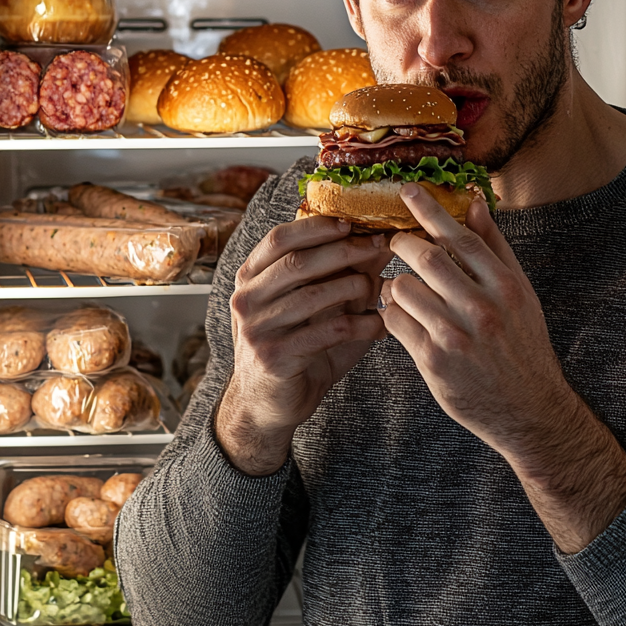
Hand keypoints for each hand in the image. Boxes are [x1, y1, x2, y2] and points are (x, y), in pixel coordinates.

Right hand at [217, 215, 391, 475]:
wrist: (268, 403)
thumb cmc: (294, 344)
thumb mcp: (310, 303)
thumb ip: (335, 274)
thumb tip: (377, 242)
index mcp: (249, 277)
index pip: (279, 239)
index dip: (315, 227)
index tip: (351, 222)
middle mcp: (246, 299)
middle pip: (297, 263)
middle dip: (343, 251)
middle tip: (378, 247)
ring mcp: (257, 329)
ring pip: (312, 297)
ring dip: (353, 287)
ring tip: (379, 287)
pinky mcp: (276, 357)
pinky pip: (326, 333)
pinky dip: (358, 326)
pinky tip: (378, 326)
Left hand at [378, 185, 625, 552]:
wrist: (529, 409)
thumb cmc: (522, 344)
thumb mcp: (519, 293)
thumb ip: (495, 248)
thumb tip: (474, 202)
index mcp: (507, 287)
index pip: (462, 238)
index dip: (431, 210)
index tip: (408, 190)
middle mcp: (483, 309)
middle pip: (428, 258)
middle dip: (403, 243)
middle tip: (396, 241)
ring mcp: (456, 337)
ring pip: (404, 288)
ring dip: (395, 281)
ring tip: (402, 286)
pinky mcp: (434, 363)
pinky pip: (395, 322)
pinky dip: (391, 312)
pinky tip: (401, 314)